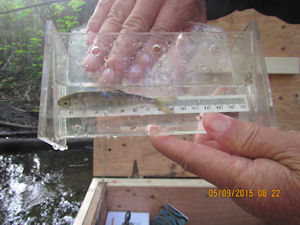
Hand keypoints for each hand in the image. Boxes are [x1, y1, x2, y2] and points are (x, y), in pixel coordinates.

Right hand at [82, 0, 204, 83]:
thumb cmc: (184, 4)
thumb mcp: (193, 21)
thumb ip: (184, 45)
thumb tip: (176, 76)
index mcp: (177, 4)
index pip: (159, 32)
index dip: (145, 55)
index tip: (132, 75)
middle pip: (133, 26)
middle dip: (118, 53)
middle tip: (108, 75)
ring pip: (115, 17)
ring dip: (102, 43)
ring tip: (91, 64)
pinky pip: (104, 5)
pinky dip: (96, 23)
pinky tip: (90, 41)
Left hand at [149, 113, 299, 224]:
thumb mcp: (288, 148)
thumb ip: (245, 137)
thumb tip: (208, 122)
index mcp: (243, 182)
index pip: (193, 160)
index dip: (169, 144)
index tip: (151, 131)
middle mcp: (239, 190)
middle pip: (207, 155)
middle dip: (207, 132)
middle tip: (216, 106)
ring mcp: (248, 191)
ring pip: (222, 157)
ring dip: (225, 136)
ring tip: (237, 117)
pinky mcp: (257, 188)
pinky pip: (236, 163)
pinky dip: (237, 146)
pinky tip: (250, 136)